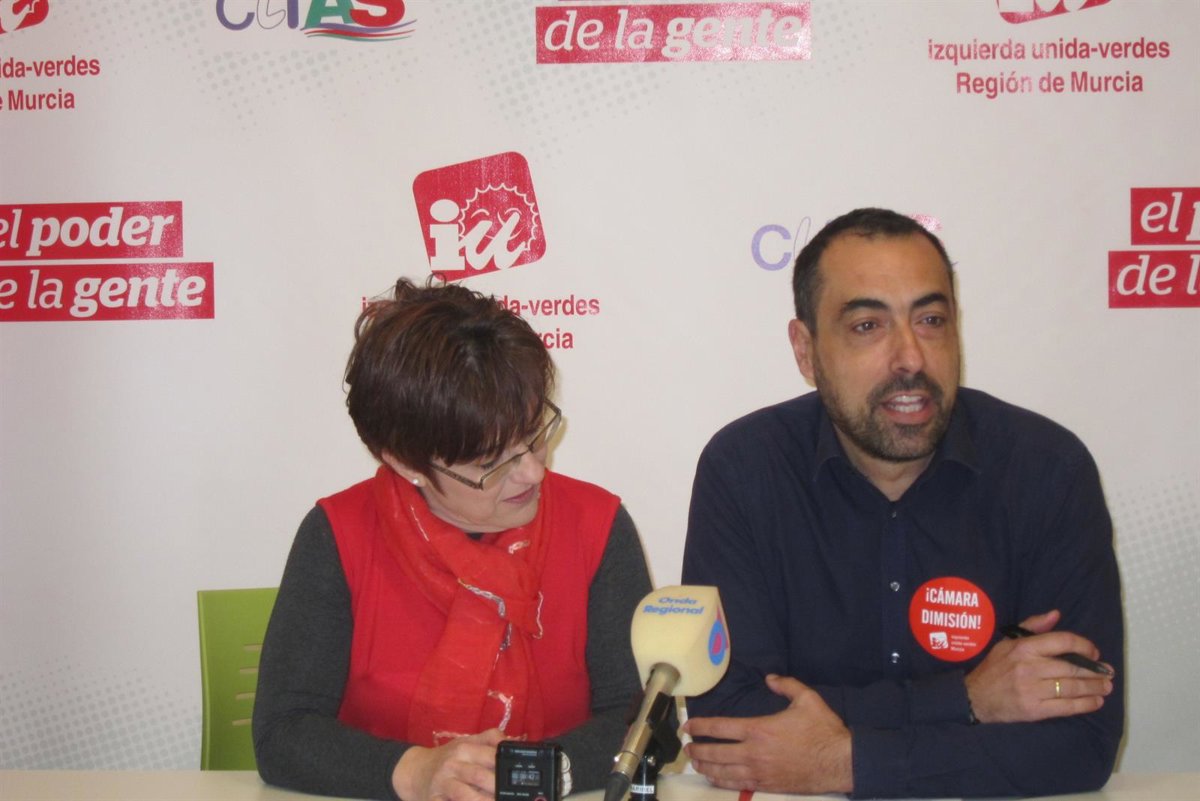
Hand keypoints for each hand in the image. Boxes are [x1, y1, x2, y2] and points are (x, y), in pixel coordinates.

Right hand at [391, 728, 505, 800]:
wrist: (415, 770)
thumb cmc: (448, 757)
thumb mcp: (466, 742)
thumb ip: (490, 739)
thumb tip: (513, 741)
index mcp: (464, 749)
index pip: (490, 756)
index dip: (506, 768)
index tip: (521, 779)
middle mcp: (453, 764)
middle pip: (480, 777)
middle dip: (497, 789)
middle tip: (510, 797)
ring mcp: (442, 784)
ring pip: (465, 795)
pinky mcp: (434, 800)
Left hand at [683, 674, 851, 794]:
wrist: (840, 762)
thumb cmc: (823, 730)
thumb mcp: (807, 699)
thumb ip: (786, 684)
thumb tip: (770, 678)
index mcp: (760, 729)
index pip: (721, 727)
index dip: (701, 726)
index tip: (688, 726)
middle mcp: (754, 752)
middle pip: (716, 753)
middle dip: (697, 749)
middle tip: (686, 747)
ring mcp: (760, 772)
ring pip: (723, 772)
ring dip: (706, 767)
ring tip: (696, 763)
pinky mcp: (767, 785)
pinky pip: (738, 785)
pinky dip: (723, 782)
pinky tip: (716, 779)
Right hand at [966, 610, 1114, 723]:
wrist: (975, 697)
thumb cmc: (994, 667)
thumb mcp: (1007, 642)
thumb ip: (1032, 627)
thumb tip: (1056, 614)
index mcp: (1023, 648)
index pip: (1062, 641)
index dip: (1084, 646)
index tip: (1094, 652)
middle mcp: (1029, 668)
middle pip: (1071, 667)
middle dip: (1095, 671)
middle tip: (1108, 672)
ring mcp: (1032, 690)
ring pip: (1072, 687)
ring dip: (1094, 688)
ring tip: (1106, 687)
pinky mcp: (1034, 710)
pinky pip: (1066, 707)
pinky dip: (1085, 705)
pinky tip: (1095, 702)